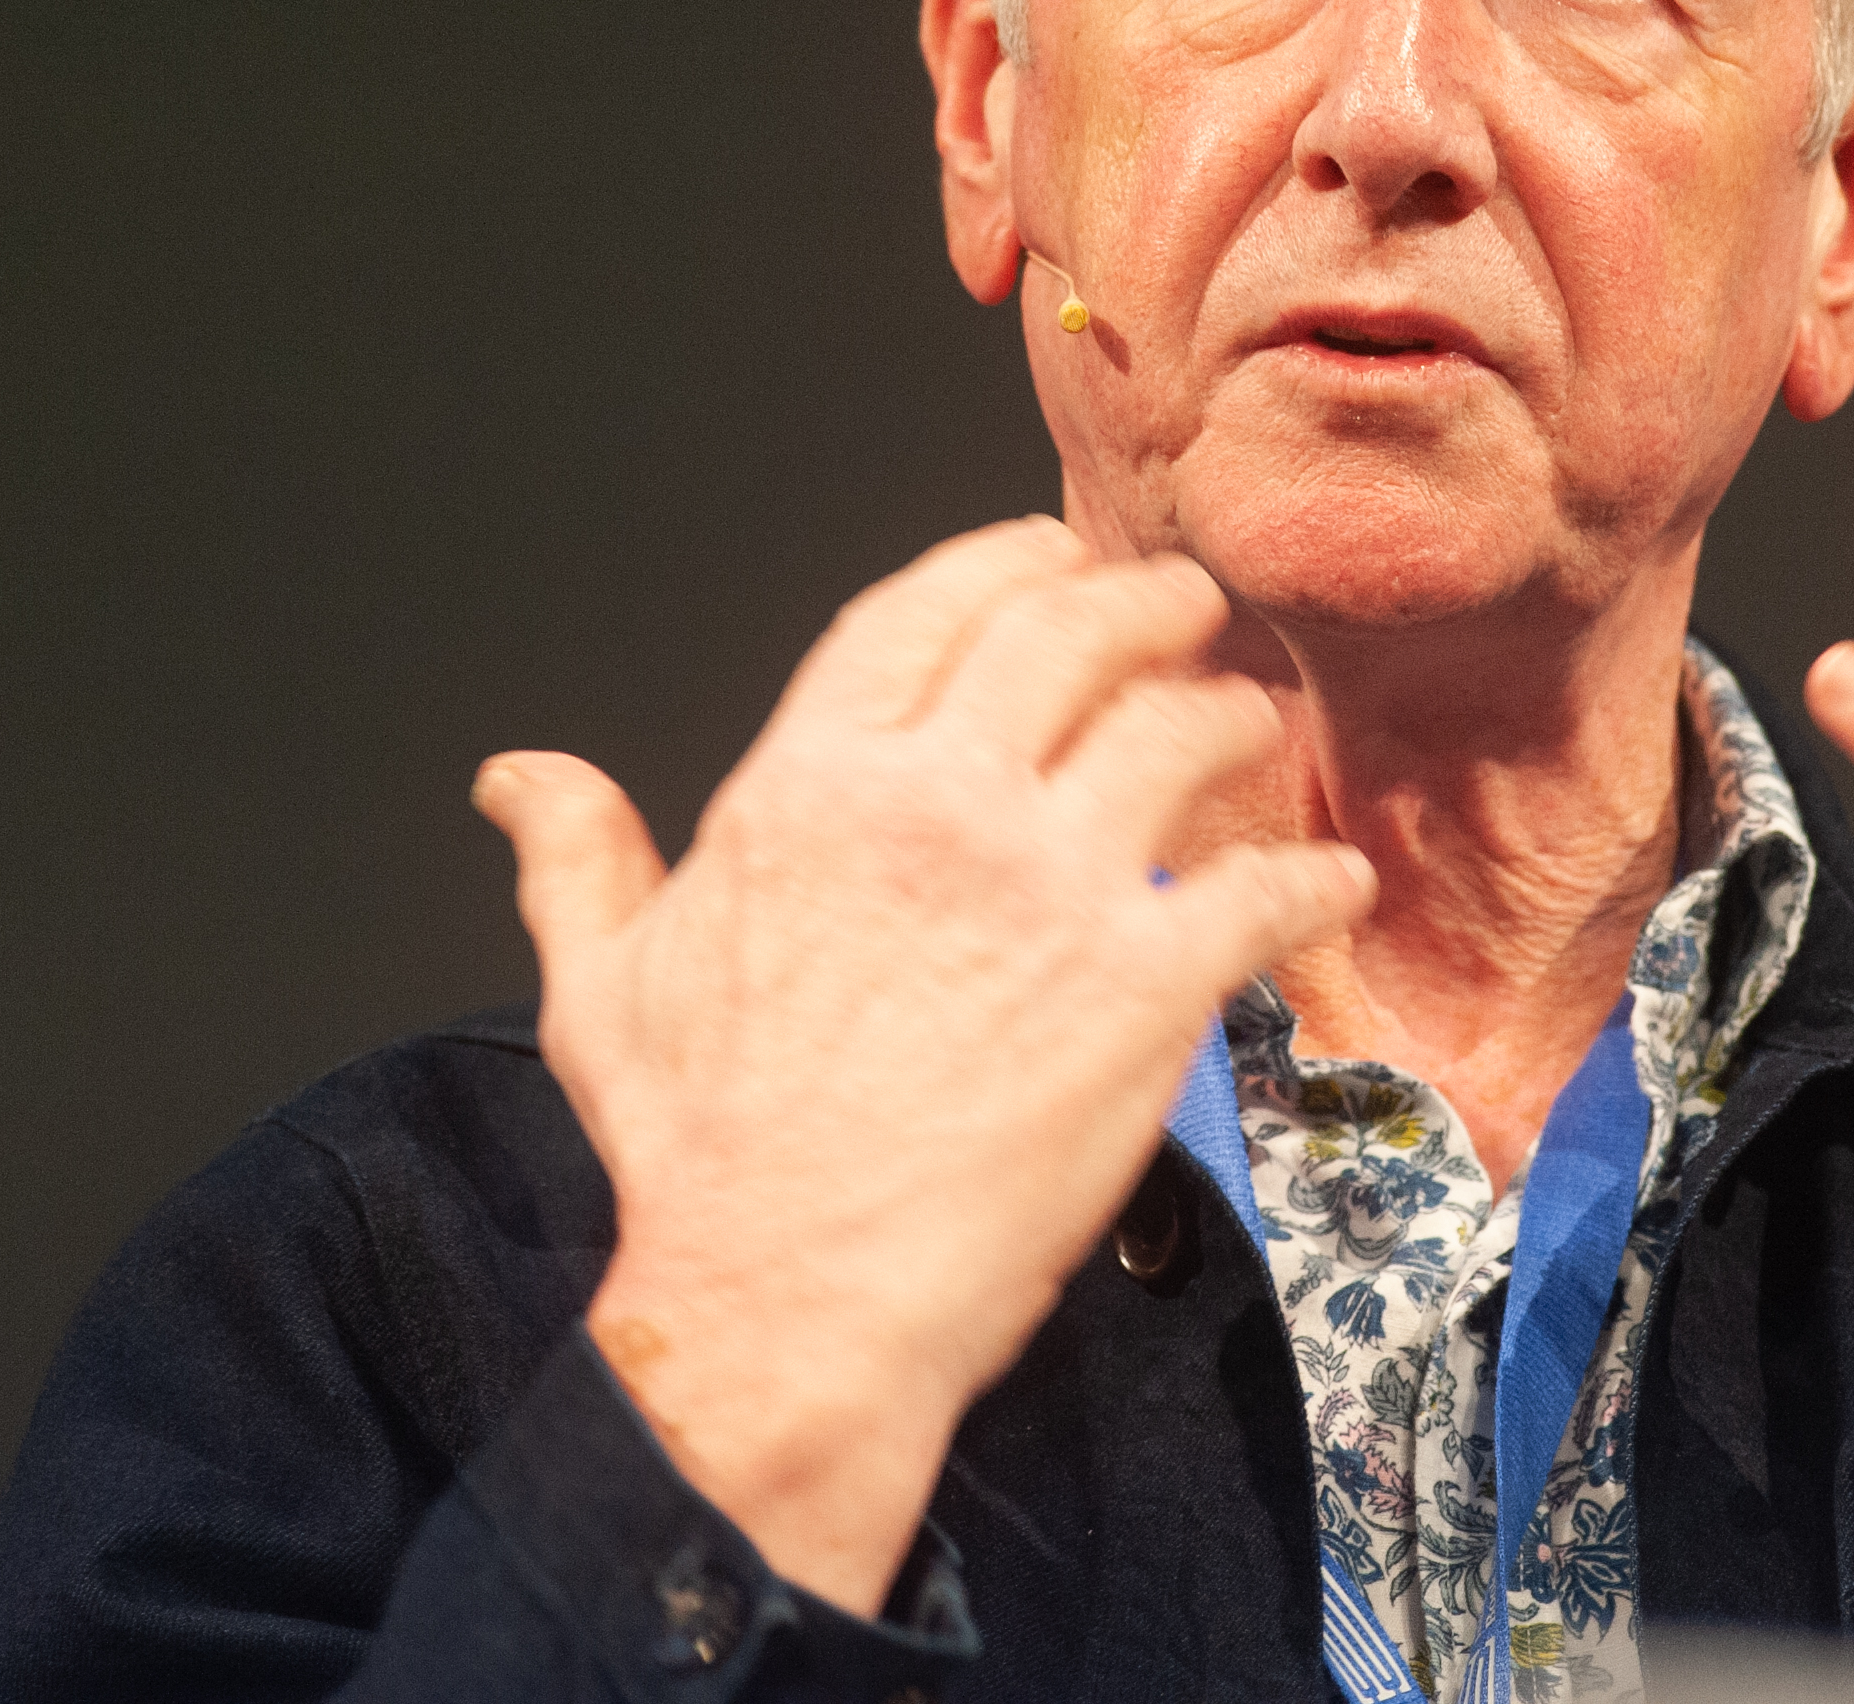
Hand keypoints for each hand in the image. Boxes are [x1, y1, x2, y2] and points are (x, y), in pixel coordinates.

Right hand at [469, 518, 1374, 1612]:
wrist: (790, 1299)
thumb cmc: (699, 1158)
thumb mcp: (605, 988)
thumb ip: (579, 862)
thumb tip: (520, 778)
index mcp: (809, 785)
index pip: (924, 612)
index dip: (1001, 564)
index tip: (1048, 554)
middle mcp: (937, 804)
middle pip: (1071, 635)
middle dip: (1142, 602)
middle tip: (1182, 607)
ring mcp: (1050, 886)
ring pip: (1179, 735)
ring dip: (1229, 717)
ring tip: (1248, 727)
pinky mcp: (1143, 984)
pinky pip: (1261, 891)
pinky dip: (1311, 877)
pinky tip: (1333, 880)